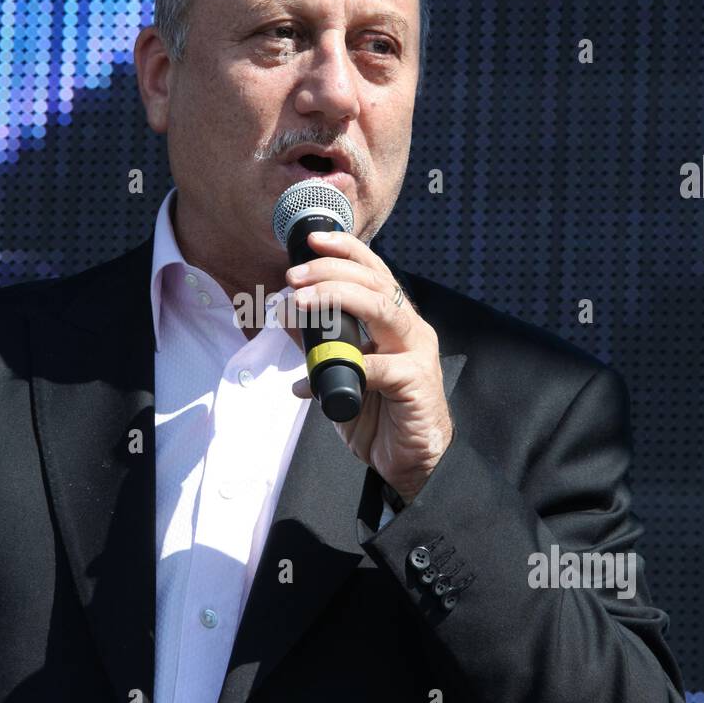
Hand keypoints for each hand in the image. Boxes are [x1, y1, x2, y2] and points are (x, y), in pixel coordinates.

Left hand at [282, 231, 452, 502]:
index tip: (312, 241)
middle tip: (293, 276)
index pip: (373, 271)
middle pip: (375, 281)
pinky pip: (381, 366)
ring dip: (337, 298)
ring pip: (382, 309)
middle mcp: (409, 329)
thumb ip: (318, 347)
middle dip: (331, 271)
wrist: (409, 461)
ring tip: (301, 301)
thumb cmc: (378, 414)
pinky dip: (350, 364)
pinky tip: (320, 376)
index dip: (345, 251)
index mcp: (393, 321)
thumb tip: (286, 318)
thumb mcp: (339, 374)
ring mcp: (417, 353)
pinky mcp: (417, 382)